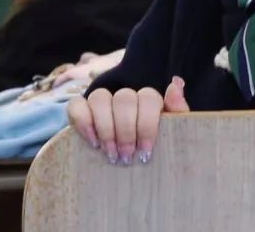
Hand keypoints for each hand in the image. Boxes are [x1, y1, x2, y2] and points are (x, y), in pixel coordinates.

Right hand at [66, 75, 189, 164]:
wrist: (132, 171)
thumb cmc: (154, 151)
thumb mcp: (172, 135)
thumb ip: (177, 110)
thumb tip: (176, 83)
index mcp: (149, 101)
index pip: (148, 97)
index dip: (147, 124)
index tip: (145, 152)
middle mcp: (125, 97)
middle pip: (124, 98)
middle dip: (126, 131)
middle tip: (126, 157)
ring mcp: (102, 101)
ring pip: (100, 97)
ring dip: (106, 128)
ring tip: (111, 153)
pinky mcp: (80, 110)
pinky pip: (76, 105)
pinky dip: (84, 122)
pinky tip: (93, 143)